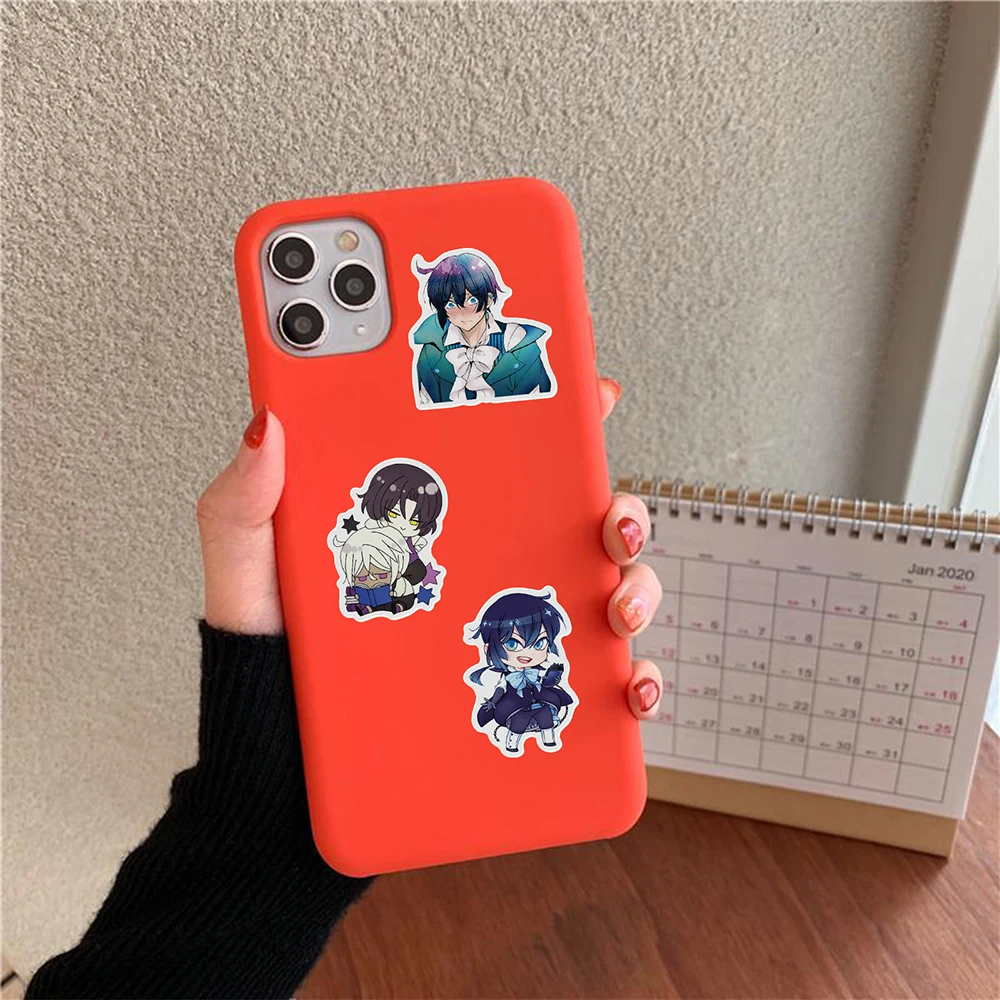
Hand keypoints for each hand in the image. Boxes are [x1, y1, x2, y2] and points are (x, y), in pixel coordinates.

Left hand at [196, 378, 663, 717]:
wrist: (279, 763)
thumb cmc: (271, 659)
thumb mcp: (250, 571)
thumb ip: (247, 502)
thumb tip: (268, 426)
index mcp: (427, 520)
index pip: (500, 452)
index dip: (553, 415)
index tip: (588, 392)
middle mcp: (478, 565)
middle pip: (572, 519)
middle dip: (616, 505)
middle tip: (607, 516)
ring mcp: (501, 627)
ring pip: (600, 590)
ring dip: (634, 585)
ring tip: (615, 605)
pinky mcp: (516, 690)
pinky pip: (591, 682)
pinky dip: (629, 681)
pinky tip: (626, 685)